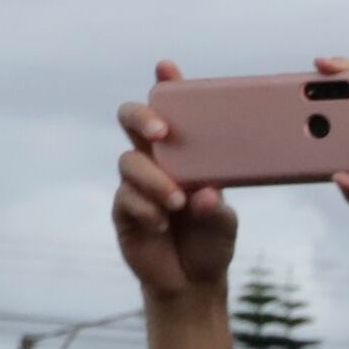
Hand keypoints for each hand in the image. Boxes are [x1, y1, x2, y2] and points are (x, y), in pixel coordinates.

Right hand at [109, 63, 242, 302]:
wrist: (193, 280)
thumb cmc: (212, 239)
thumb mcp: (225, 222)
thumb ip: (218, 208)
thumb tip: (206, 193)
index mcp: (185, 153)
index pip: (174, 112)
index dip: (167, 86)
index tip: (167, 68)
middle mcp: (157, 160)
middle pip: (133, 121)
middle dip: (143, 118)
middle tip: (162, 132)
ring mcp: (136, 183)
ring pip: (130, 161)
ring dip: (155, 179)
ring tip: (178, 202)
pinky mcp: (123, 208)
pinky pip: (126, 197)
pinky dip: (147, 209)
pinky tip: (162, 223)